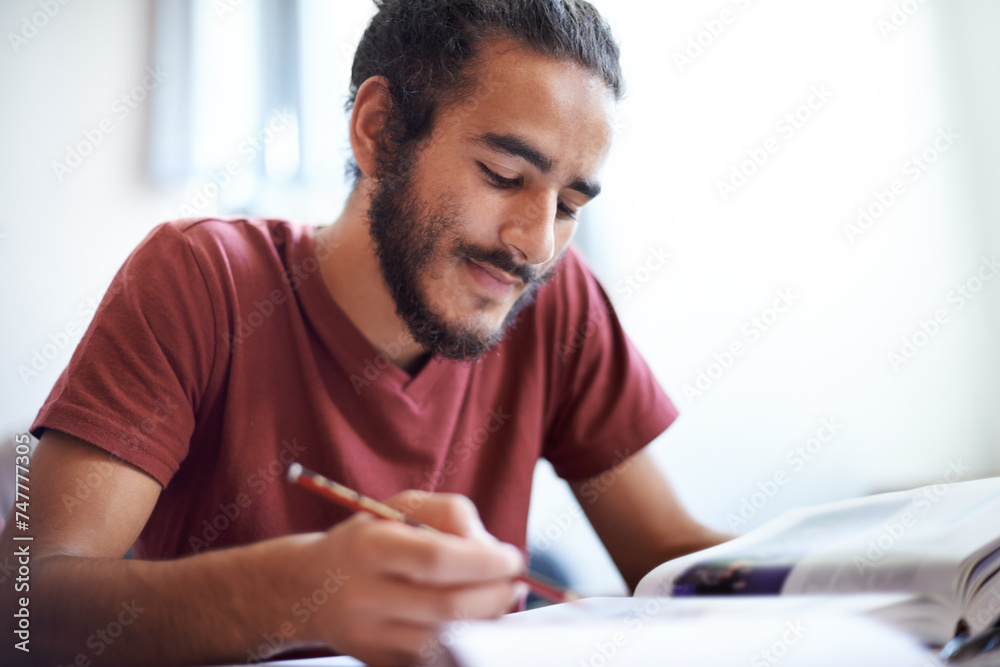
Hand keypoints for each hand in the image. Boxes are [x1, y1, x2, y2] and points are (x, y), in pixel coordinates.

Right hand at [296, 491, 526, 665]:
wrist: (314, 586)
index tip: (512, 558)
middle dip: (495, 596)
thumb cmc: (372, 537)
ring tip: (499, 599)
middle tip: (514, 583)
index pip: (435, 559)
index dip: (484, 562)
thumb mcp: (402, 507)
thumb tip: (491, 550)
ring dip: (487, 621)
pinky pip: (436, 657)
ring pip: (446, 640)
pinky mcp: (380, 663)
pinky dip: (466, 641)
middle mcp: (364, 596)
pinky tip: (474, 619)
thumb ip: (451, 514)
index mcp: (369, 547)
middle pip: (447, 607)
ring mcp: (370, 637)